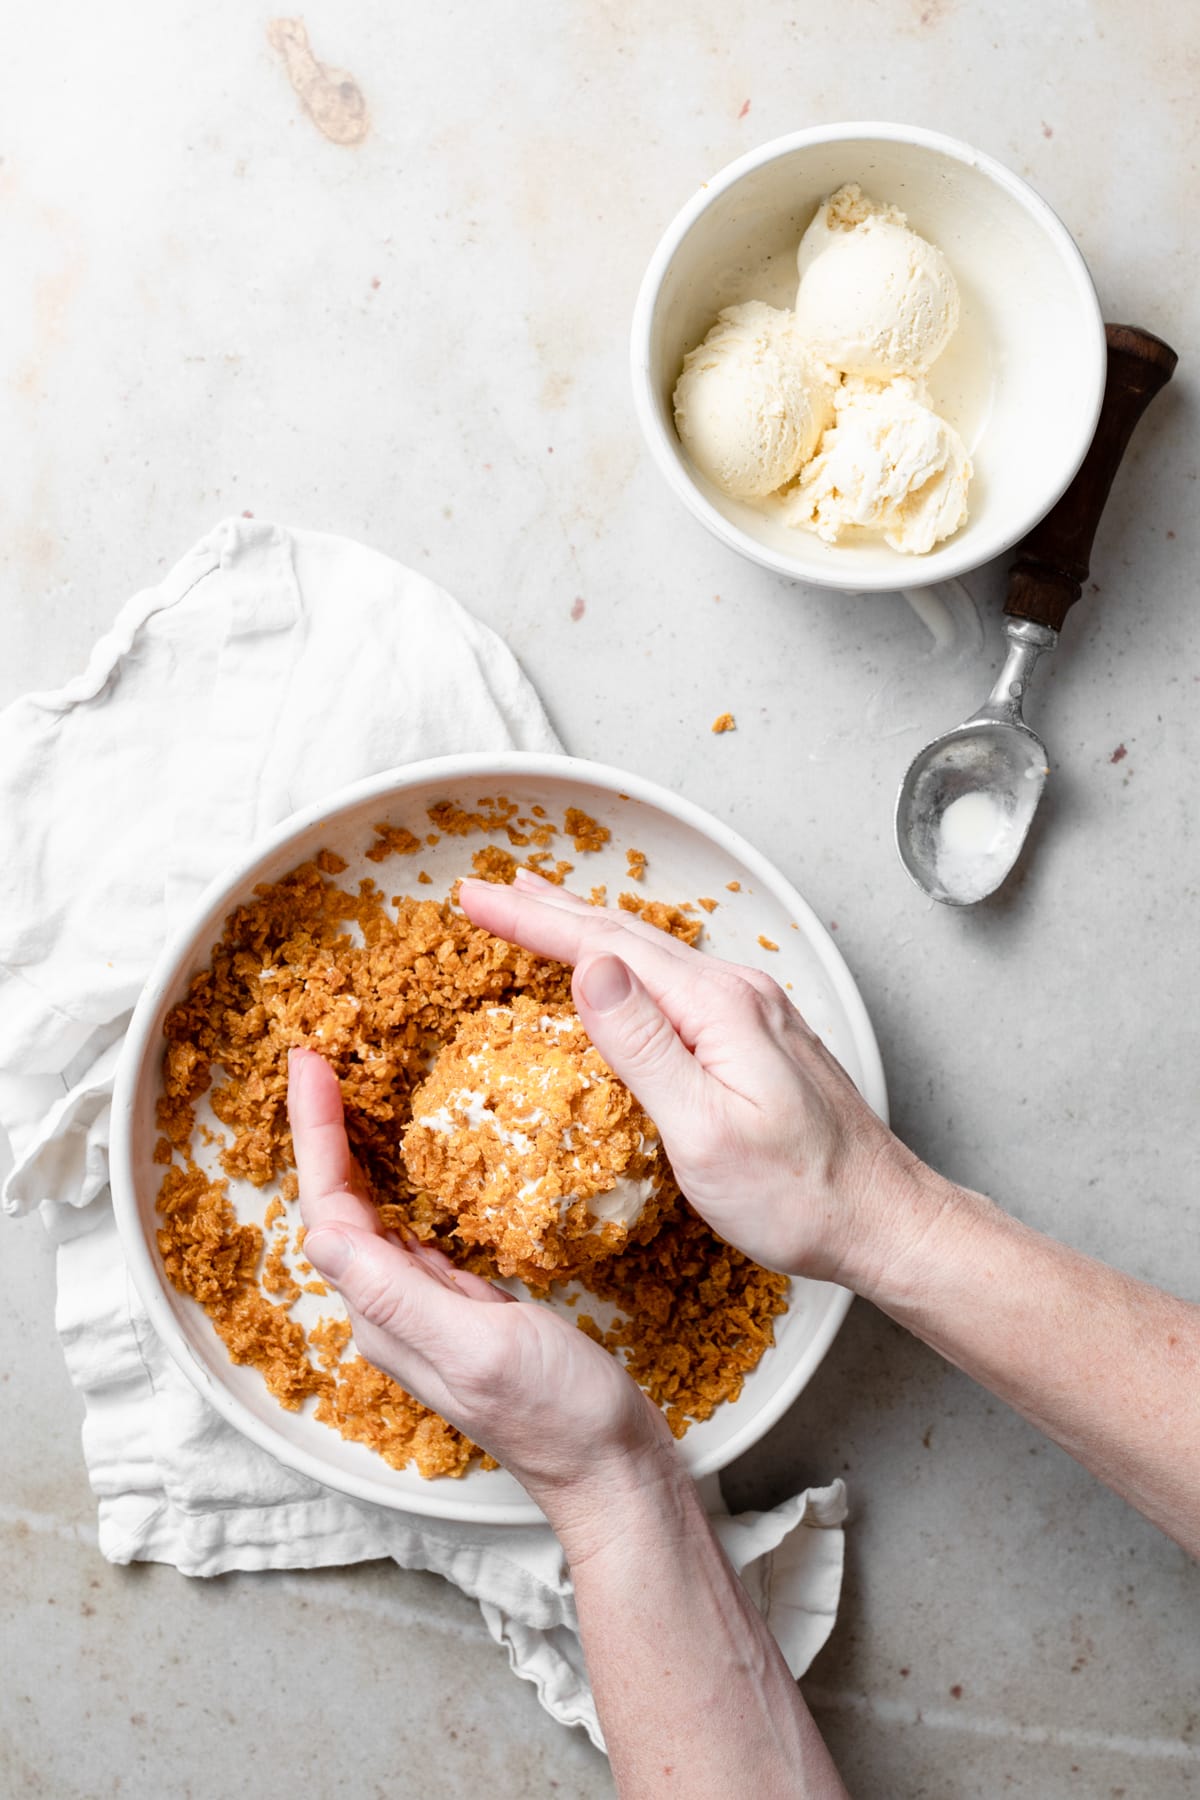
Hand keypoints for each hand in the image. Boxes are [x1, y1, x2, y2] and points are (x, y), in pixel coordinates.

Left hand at [287, 1047, 676, 1521]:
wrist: (613, 1469)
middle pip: (341, 1206)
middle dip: (324, 1132)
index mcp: (386, 1316)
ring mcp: (430, 1309)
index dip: (314, 1136)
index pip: (330, 1211)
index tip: (309, 1066)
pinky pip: (418, 1231)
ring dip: (357, 1152)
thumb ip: (401, 1295)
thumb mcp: (480, 1346)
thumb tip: (322, 1234)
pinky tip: (420, 1159)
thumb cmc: (557, 1413)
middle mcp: (394, 1312)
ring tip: (353, 1092)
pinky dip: (408, 1183)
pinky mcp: (468, 1305)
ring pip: (376, 1216)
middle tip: (320, 1062)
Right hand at [458, 870, 915, 1288]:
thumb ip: (645, 1048)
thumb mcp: (705, 1133)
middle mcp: (738, 993)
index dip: (533, 922)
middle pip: (625, 937)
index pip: (605, 947)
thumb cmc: (800, 1195)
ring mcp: (752, 1012)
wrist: (885, 1220)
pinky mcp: (757, 1037)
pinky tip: (614, 970)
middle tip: (484, 893)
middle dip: (548, 911)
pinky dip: (624, 961)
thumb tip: (592, 971)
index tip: (475, 899)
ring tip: (538, 908)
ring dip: (585, 928)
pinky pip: (673, 980)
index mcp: (718, 1007)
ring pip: (650, 953)